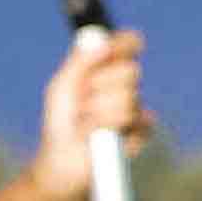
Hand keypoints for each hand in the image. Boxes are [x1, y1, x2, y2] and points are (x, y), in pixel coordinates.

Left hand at [32, 19, 149, 200]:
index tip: (118, 46)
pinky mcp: (141, 131)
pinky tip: (98, 137)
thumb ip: (80, 62)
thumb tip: (99, 39)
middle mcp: (124, 85)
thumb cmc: (60, 122)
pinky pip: (134, 120)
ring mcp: (135, 107)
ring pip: (128, 97)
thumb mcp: (62, 87)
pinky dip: (107, 128)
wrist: (62, 161)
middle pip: (130, 70)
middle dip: (99, 86)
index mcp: (106, 68)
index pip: (127, 45)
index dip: (125, 43)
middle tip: (80, 102)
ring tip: (84, 123)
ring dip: (97, 112)